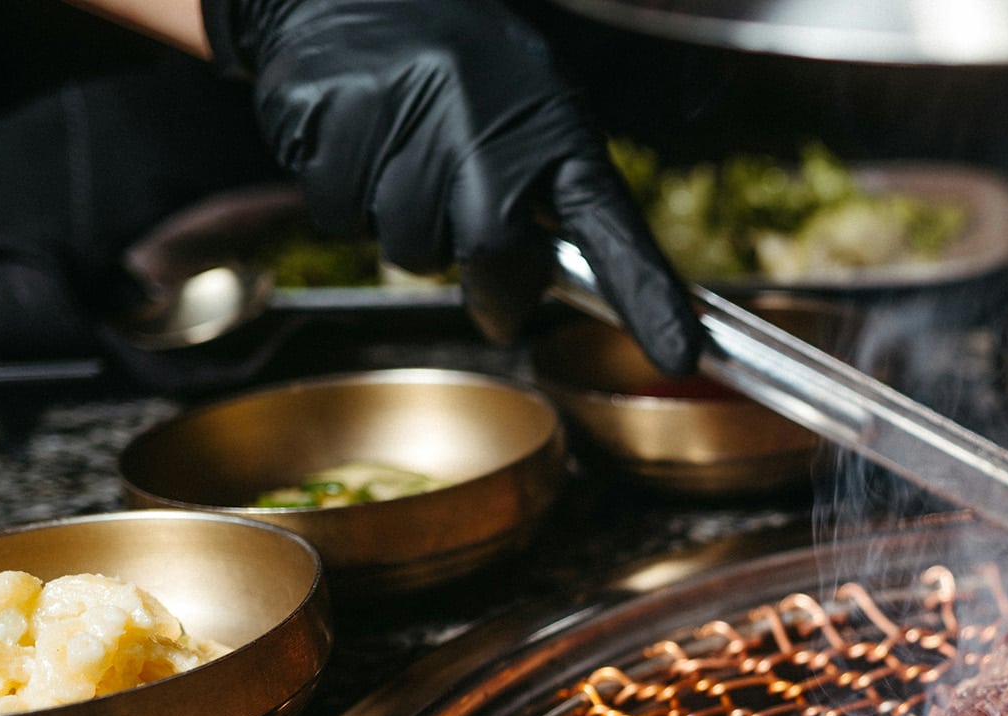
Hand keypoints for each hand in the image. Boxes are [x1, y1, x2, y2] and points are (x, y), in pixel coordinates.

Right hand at [203, 0, 701, 373]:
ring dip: (400, 224)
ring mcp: (404, 112)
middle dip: (479, 273)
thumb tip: (573, 293)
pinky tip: (356, 138)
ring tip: (403, 153)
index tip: (676, 351)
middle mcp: (483, 117)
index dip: (643, 293)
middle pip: (489, 255)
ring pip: (405, 246)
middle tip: (463, 224)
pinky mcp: (330, 114)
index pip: (609, 223)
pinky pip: (334, 212)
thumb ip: (558, 200)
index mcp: (550, 124)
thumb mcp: (533, 115)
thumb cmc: (459, 72)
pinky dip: (340, 194)